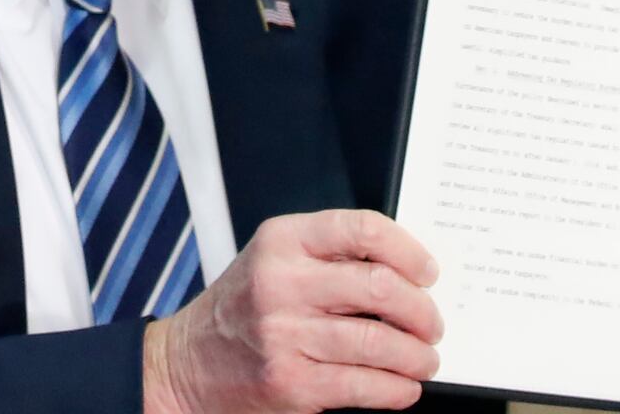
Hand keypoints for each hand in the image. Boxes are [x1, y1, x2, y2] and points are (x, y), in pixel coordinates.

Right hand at [142, 209, 441, 413]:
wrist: (187, 365)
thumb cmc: (243, 308)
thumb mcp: (274, 260)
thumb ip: (328, 256)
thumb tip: (409, 274)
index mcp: (281, 240)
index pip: (362, 229)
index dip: (409, 251)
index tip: (428, 272)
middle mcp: (281, 282)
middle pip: (380, 287)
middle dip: (423, 311)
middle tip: (433, 325)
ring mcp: (284, 335)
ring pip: (380, 343)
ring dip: (417, 356)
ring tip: (425, 360)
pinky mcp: (290, 383)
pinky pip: (364, 386)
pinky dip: (397, 390)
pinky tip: (403, 388)